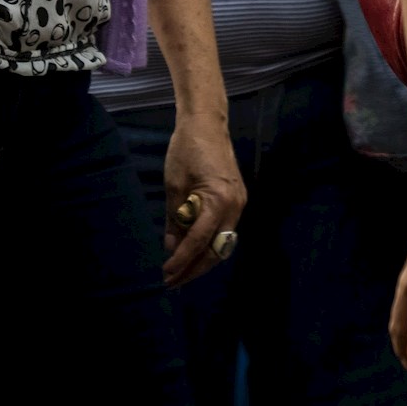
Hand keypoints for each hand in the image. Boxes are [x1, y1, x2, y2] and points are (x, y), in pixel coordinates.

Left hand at [161, 113, 245, 286]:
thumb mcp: (173, 184)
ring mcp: (240, 204)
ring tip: (181, 272)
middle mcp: (236, 207)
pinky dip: (209, 243)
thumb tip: (171, 248)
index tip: (166, 274)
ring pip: (222, 243)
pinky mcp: (238, 200)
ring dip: (202, 260)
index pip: (199, 241)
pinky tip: (192, 250)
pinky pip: (224, 231)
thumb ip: (174, 219)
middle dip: (194, 269)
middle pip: (216, 250)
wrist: (207, 123)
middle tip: (172, 282)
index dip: (182, 260)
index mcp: (220, 201)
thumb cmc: (186, 149)